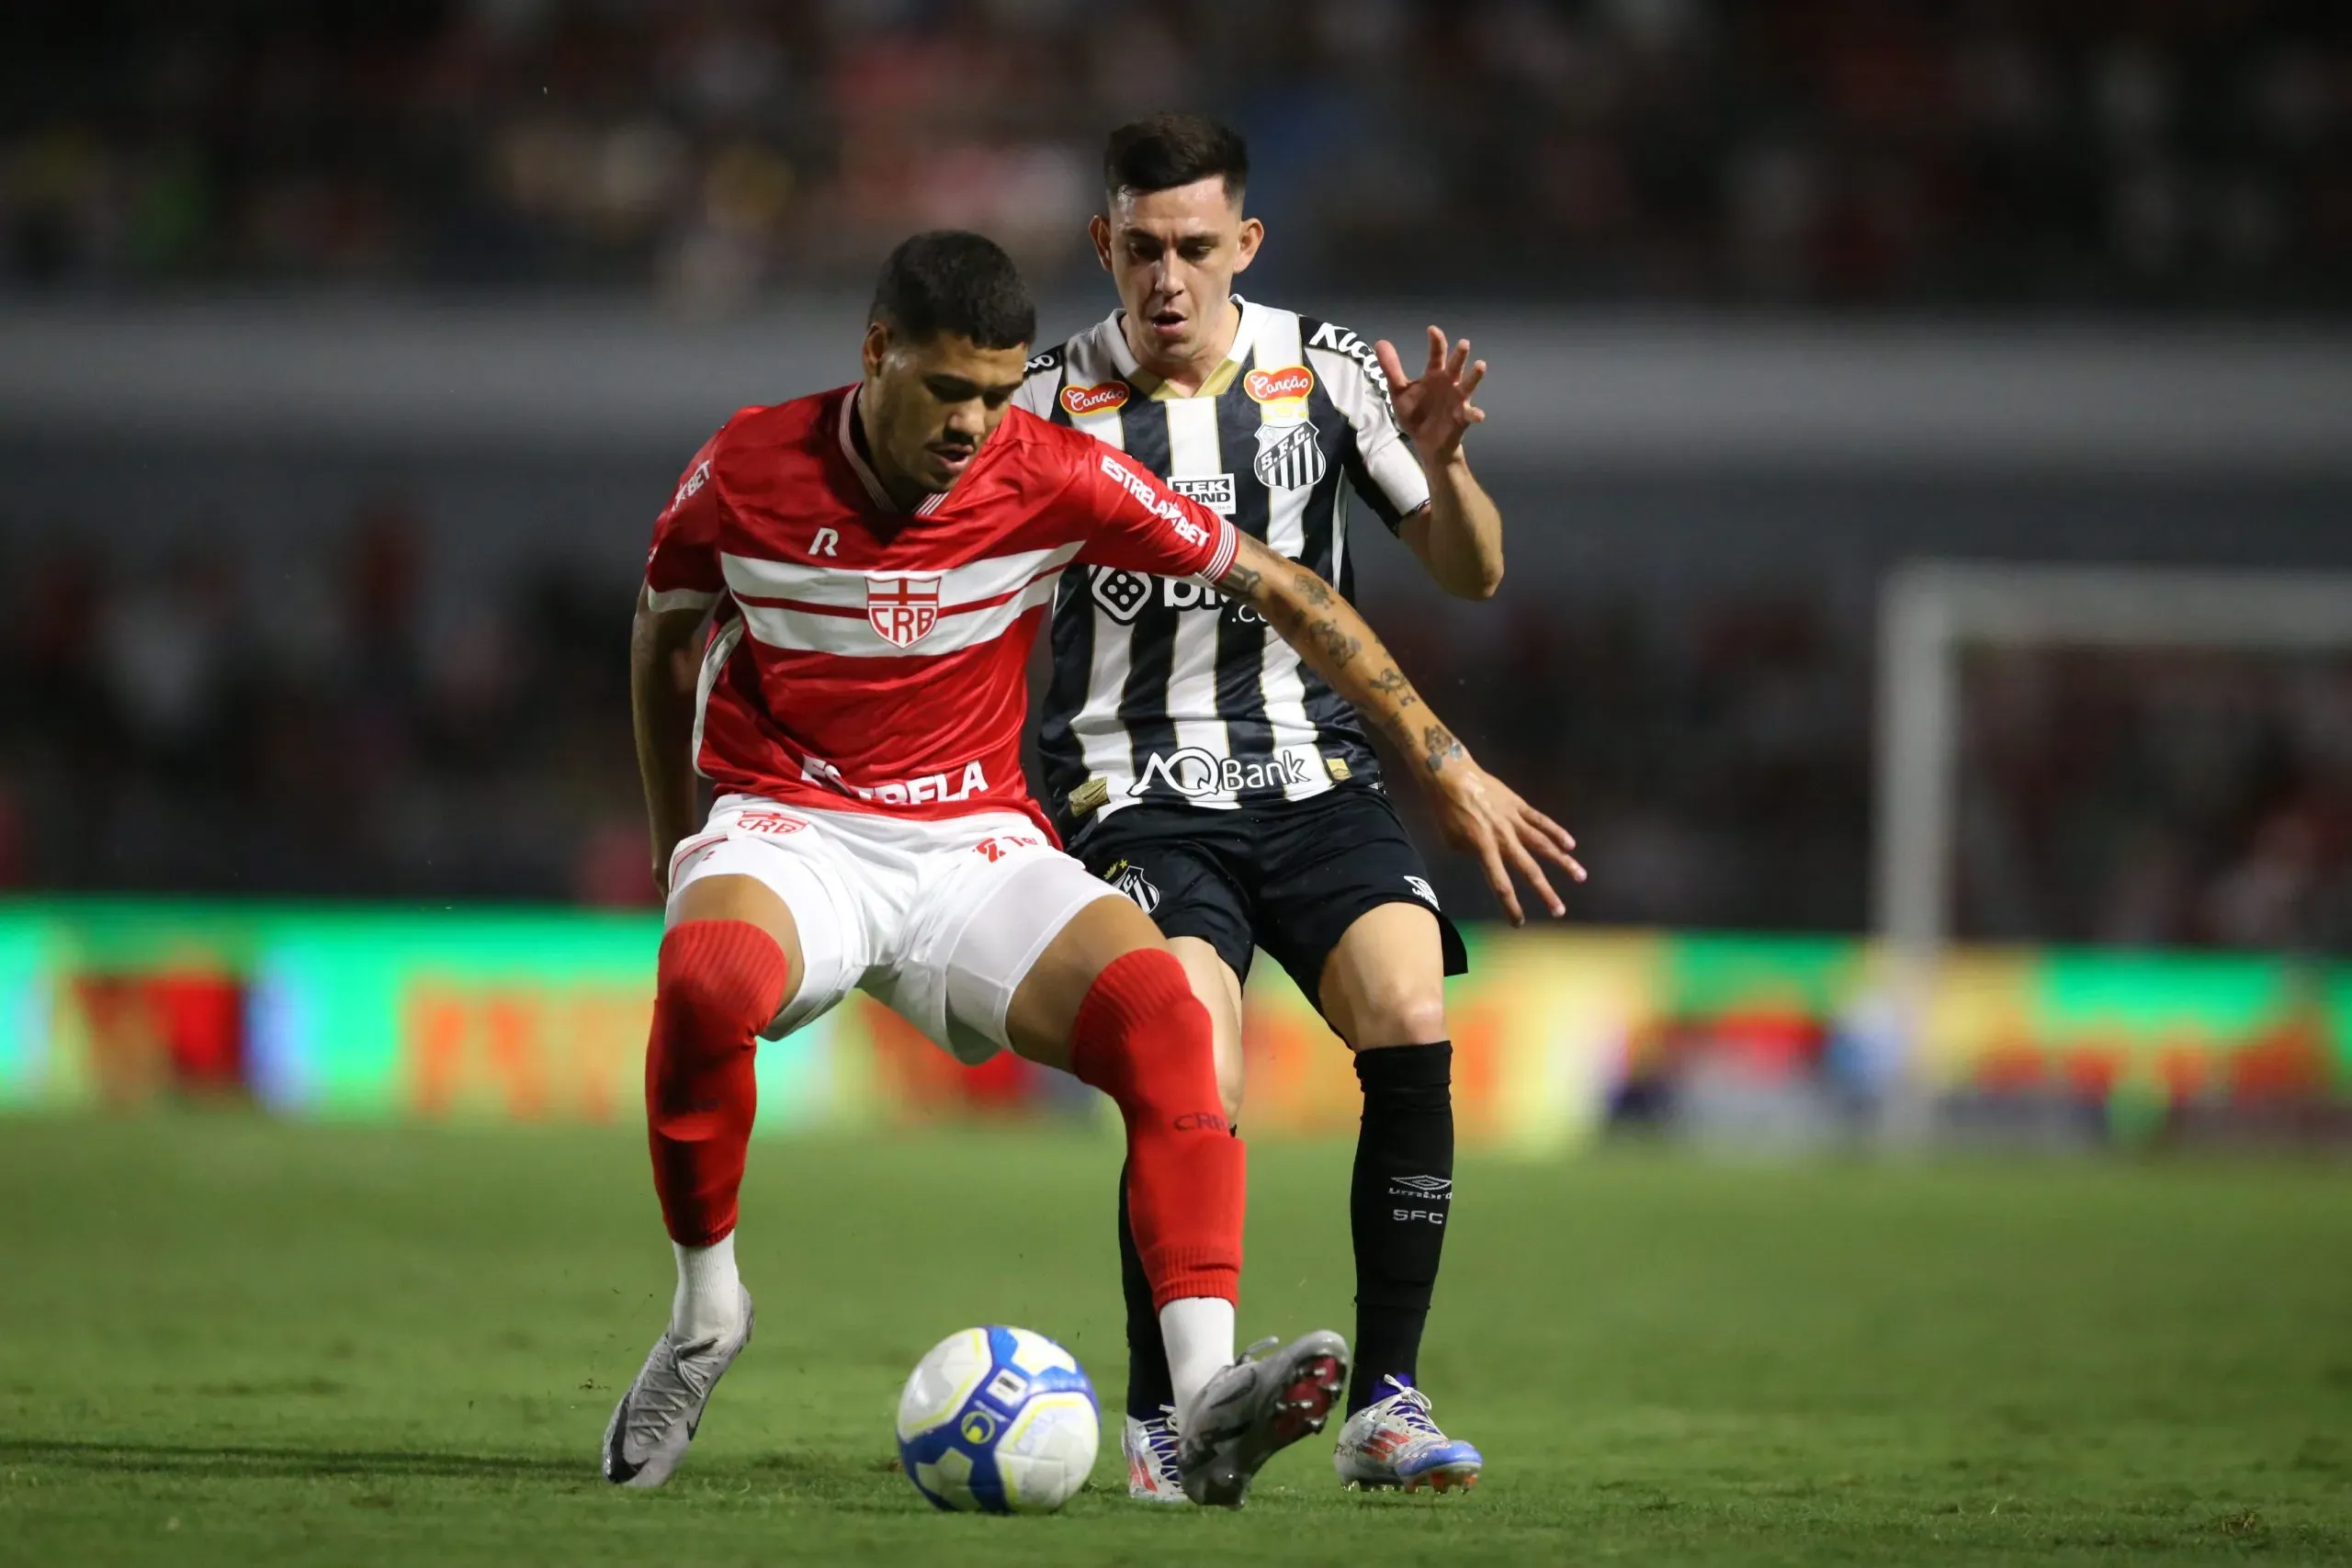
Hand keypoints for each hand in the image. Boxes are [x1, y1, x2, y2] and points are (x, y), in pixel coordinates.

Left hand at [1374, 326, 1486, 463]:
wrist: (1425, 442)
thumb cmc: (1416, 413)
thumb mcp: (1399, 391)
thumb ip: (1391, 369)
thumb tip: (1380, 342)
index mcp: (1435, 374)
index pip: (1437, 354)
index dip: (1436, 342)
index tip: (1432, 330)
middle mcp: (1449, 383)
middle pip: (1455, 366)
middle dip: (1459, 355)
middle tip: (1463, 343)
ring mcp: (1458, 399)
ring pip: (1468, 385)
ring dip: (1474, 376)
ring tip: (1480, 365)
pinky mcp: (1462, 417)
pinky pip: (1471, 414)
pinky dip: (1475, 414)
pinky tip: (1479, 415)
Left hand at [1425, 756, 1584, 925]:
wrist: (1451, 776)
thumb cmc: (1447, 811)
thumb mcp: (1452, 841)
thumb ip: (1473, 854)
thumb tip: (1487, 859)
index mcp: (1483, 850)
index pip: (1500, 885)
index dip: (1511, 906)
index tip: (1519, 923)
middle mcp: (1503, 838)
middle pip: (1529, 870)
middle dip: (1545, 892)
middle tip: (1560, 911)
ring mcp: (1514, 821)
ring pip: (1543, 844)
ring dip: (1563, 862)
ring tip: (1580, 876)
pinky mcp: (1519, 805)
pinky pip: (1541, 821)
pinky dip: (1556, 832)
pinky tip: (1570, 845)